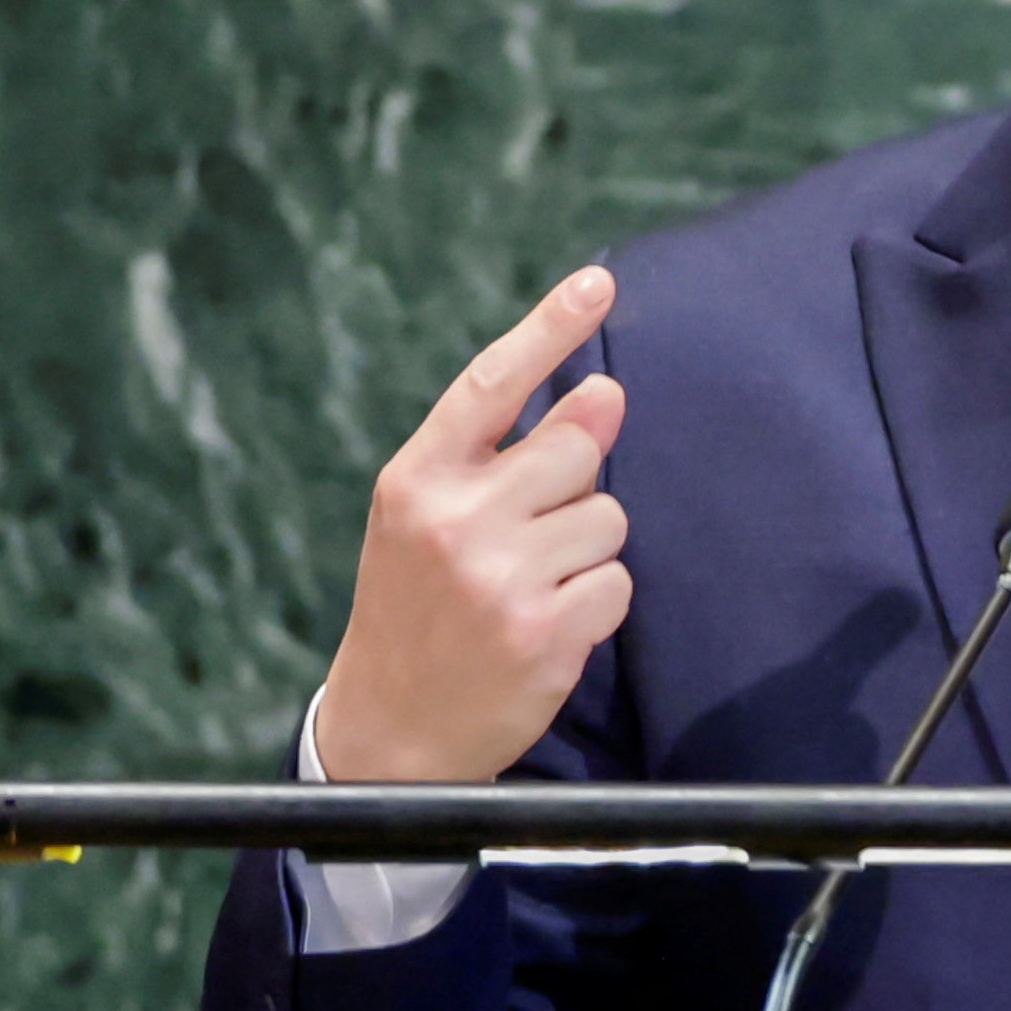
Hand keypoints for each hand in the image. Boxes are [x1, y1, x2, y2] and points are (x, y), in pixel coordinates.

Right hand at [310, 267, 631, 783]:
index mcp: (416, 478)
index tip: (599, 283)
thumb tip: (605, 393)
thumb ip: (513, 454)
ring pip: (608, 519)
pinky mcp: (546, 633)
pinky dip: (596, 603)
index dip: (549, 327)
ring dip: (587, 549)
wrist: (391, 727)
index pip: (492, 382)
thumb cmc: (418, 606)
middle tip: (533, 531)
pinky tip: (549, 625)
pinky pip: (619, 584)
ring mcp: (501, 578)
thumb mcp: (435, 517)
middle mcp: (455, 519)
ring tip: (532, 585)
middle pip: (578, 449)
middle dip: (575, 484)